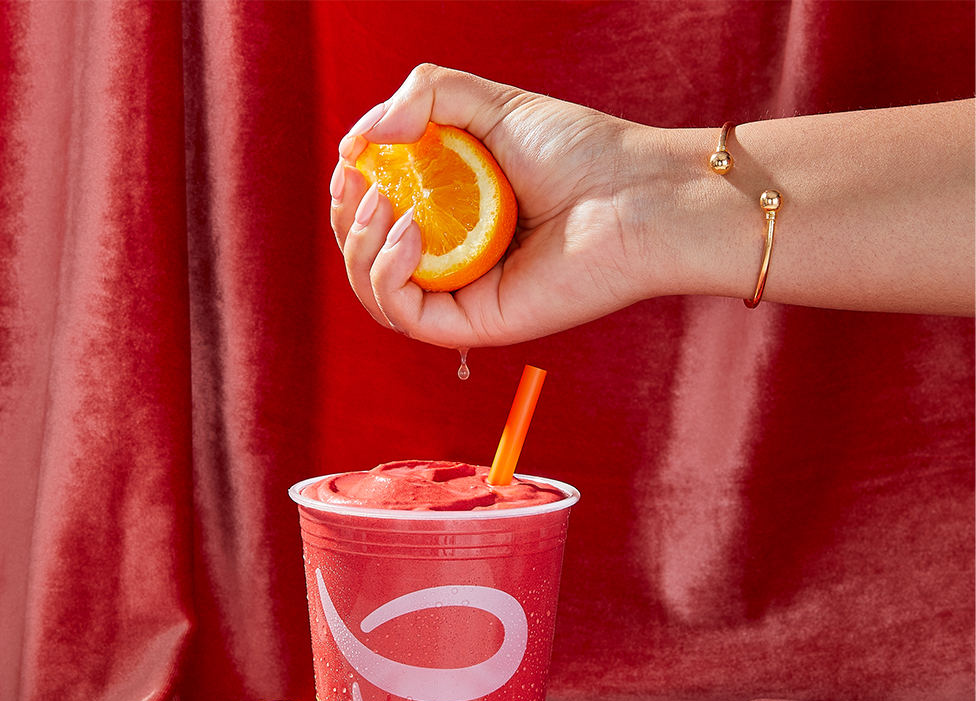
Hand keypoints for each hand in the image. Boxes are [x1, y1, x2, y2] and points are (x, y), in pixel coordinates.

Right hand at [329, 65, 656, 347]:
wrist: (633, 194)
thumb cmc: (578, 151)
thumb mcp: (490, 104)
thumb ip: (424, 97)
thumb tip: (360, 139)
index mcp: (453, 217)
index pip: (377, 221)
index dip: (350, 195)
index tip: (351, 160)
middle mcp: (454, 260)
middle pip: (365, 262)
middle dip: (346, 223)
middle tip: (358, 183)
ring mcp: (463, 295)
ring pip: (375, 295)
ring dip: (359, 248)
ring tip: (385, 205)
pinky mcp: (475, 323)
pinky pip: (406, 317)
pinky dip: (389, 275)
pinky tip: (407, 232)